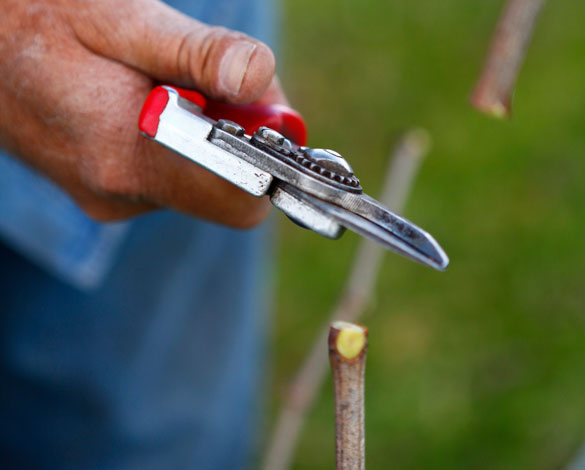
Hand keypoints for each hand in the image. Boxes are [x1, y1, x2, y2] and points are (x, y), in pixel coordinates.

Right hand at [0, 0, 285, 227]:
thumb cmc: (39, 17)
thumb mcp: (120, 18)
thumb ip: (194, 54)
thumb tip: (258, 78)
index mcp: (124, 157)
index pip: (239, 200)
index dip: (266, 158)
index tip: (260, 108)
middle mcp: (120, 193)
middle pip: (225, 186)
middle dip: (237, 132)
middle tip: (214, 75)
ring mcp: (111, 197)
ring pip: (198, 178)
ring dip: (206, 131)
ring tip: (166, 80)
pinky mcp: (107, 191)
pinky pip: (169, 174)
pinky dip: (177, 140)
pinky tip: (146, 101)